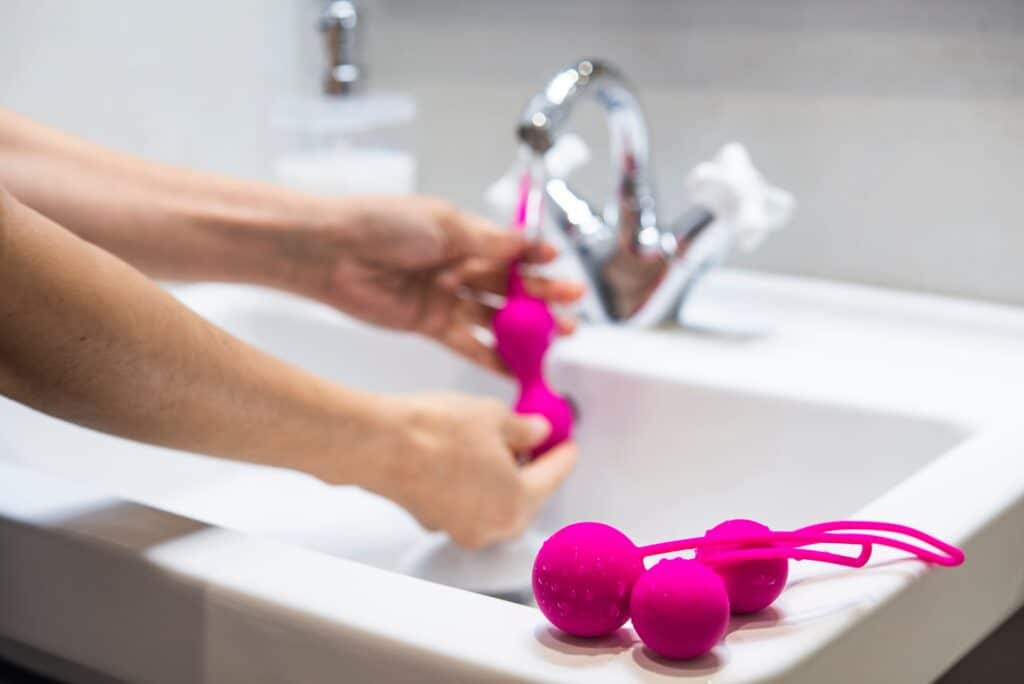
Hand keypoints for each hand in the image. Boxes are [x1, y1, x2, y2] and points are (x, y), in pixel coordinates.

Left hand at [296, 195, 583, 372]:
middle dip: (541, 296)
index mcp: (464, 236)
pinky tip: (517, 366)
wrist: (332, 252)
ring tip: (557, 337)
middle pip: (509, 287)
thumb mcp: (443, 224)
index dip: (536, 261)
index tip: (559, 268)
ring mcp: (446, 298)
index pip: (510, 251)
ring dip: (525, 328)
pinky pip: (468, 343)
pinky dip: (492, 356)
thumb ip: (488, 242)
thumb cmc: (384, 225)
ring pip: (494, 317)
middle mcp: (458, 267)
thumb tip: (527, 243)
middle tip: (572, 307)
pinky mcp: (430, 325)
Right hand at [361, 392, 577, 547]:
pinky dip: (473, 484)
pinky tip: (467, 458)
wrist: (379, 443)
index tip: (568, 446)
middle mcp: (491, 527)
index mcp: (516, 504)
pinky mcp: (431, 520)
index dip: (563, 456)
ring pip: (493, 504)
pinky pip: (465, 504)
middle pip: (525, 498)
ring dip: (501, 479)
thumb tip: (535, 431)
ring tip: (497, 445)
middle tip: (536, 444)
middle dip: (532, 470)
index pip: (553, 477)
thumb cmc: (433, 433)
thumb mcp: (493, 416)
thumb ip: (523, 429)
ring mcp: (458, 528)